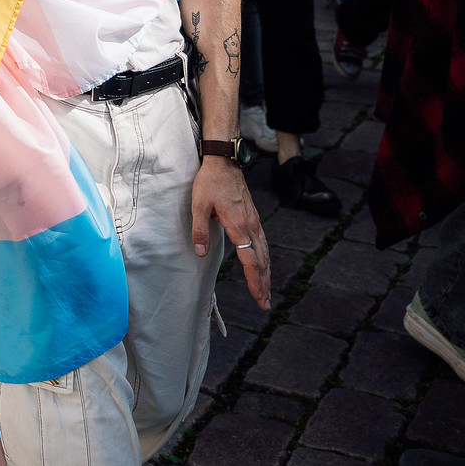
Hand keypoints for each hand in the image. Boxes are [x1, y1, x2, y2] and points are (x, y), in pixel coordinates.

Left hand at [192, 156, 270, 308]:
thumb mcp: (198, 205)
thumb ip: (200, 230)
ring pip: (264, 253)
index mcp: (239, 225)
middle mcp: (251, 226)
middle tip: (265, 304)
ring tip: (266, 292)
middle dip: (264, 283)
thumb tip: (200, 253)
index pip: (250, 260)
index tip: (258, 296)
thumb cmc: (210, 182)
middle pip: (261, 261)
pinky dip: (265, 260)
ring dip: (266, 274)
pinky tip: (263, 267)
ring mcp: (255, 222)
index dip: (255, 280)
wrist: (225, 162)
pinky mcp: (253, 218)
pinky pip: (263, 244)